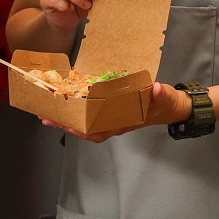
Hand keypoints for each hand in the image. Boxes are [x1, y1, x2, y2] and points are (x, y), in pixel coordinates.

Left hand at [42, 83, 188, 142]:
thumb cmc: (167, 103)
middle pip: (85, 127)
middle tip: (45, 117)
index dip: (81, 128)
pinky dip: (78, 111)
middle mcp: (114, 122)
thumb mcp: (165, 97)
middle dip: (66, 124)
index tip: (65, 125)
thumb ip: (161, 94)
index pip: (98, 129)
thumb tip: (156, 89)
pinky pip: (91, 114)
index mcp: (123, 121)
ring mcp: (112, 118)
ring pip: (85, 122)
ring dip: (68, 118)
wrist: (173, 107)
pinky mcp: (112, 110)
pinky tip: (68, 104)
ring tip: (49, 113)